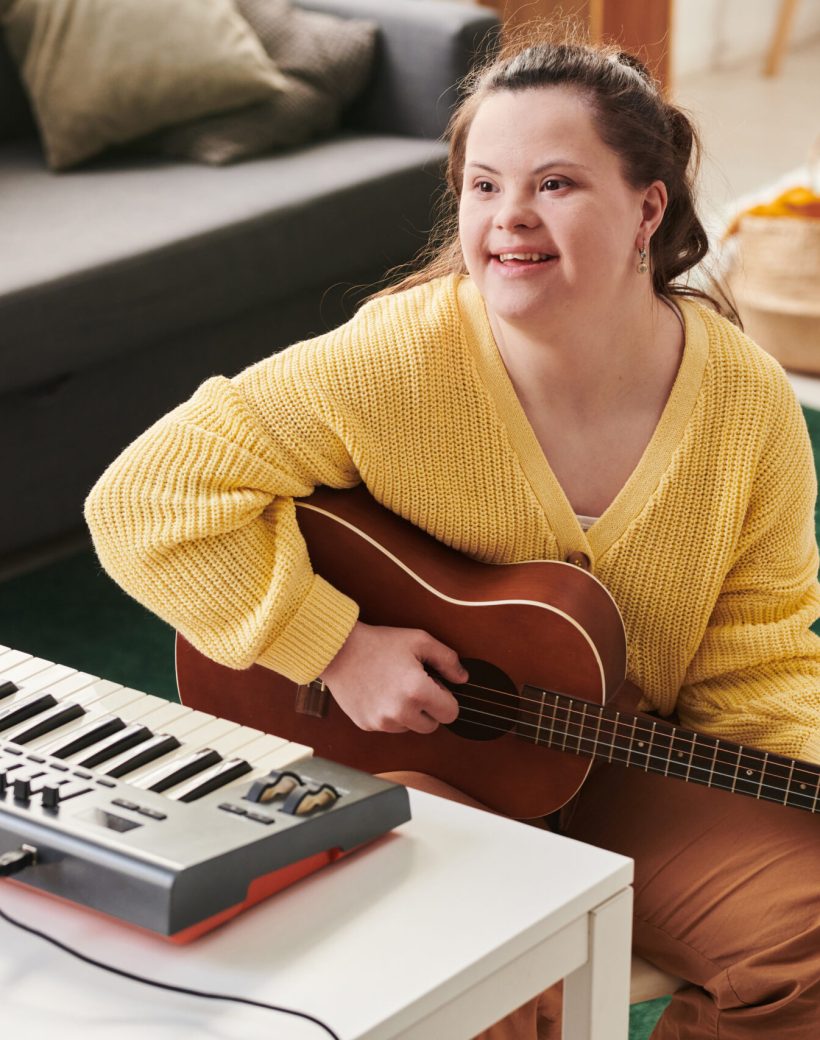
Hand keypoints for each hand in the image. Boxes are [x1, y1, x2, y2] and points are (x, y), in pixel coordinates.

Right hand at [320, 621, 467, 733]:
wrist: (339, 650)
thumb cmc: (379, 643)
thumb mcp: (419, 641)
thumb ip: (447, 659)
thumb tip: (462, 678)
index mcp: (417, 691)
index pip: (451, 713)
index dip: (447, 699)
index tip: (437, 688)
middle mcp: (400, 712)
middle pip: (432, 726)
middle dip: (429, 709)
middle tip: (415, 686)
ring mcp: (382, 722)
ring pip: (410, 727)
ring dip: (409, 713)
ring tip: (395, 687)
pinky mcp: (367, 725)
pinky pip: (389, 726)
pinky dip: (389, 714)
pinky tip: (381, 692)